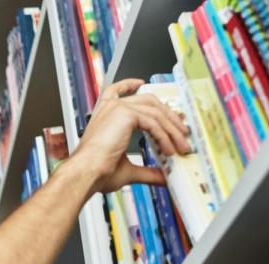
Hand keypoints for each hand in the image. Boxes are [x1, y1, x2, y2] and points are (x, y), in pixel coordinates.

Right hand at [67, 78, 189, 193]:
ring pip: (155, 113)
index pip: (117, 92)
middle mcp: (110, 108)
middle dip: (168, 115)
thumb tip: (162, 176)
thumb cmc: (96, 172)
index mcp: (104, 116)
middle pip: (148, 101)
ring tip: (181, 145)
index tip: (139, 82)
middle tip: (181, 130)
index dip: (129, 84)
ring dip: (172, 130)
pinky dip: (165, 137)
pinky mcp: (126, 113)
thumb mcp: (128, 169)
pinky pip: (154, 122)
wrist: (87, 172)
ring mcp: (118, 108)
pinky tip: (169, 149)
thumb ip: (147, 170)